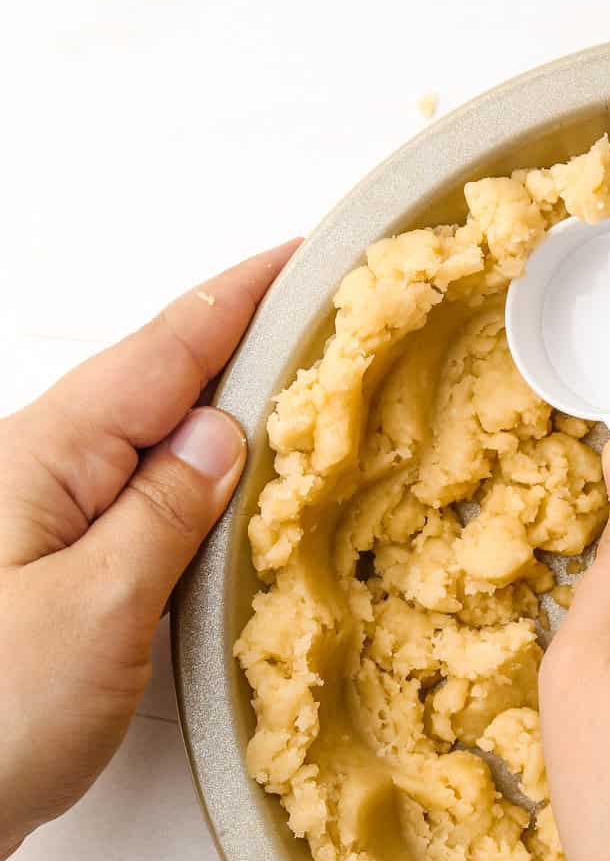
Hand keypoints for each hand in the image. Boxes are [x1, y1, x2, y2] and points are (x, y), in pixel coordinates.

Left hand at [0, 241, 298, 860]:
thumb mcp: (98, 607)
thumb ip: (163, 510)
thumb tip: (219, 431)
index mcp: (43, 457)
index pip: (161, 351)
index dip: (238, 298)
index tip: (305, 253)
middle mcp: (34, 474)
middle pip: (151, 382)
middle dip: (236, 341)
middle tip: (323, 319)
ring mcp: (35, 523)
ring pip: (142, 442)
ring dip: (216, 409)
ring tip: (294, 391)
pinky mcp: (44, 574)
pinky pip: (129, 499)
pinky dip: (189, 482)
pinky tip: (224, 493)